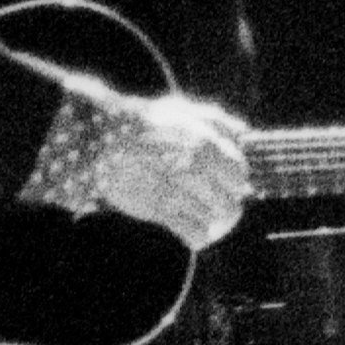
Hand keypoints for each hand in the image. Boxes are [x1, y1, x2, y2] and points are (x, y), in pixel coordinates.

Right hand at [89, 90, 252, 248]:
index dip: (236, 180)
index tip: (228, 181)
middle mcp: (193, 168)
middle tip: (215, 201)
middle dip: (225, 205)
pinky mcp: (157, 210)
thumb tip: (244, 133)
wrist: (100, 138)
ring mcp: (175, 191)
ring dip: (209, 219)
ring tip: (197, 210)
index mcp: (203, 143)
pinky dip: (196, 234)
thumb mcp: (182, 110)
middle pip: (230, 204)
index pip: (239, 174)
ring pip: (213, 221)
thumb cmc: (144, 123)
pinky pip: (193, 234)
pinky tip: (189, 226)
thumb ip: (216, 120)